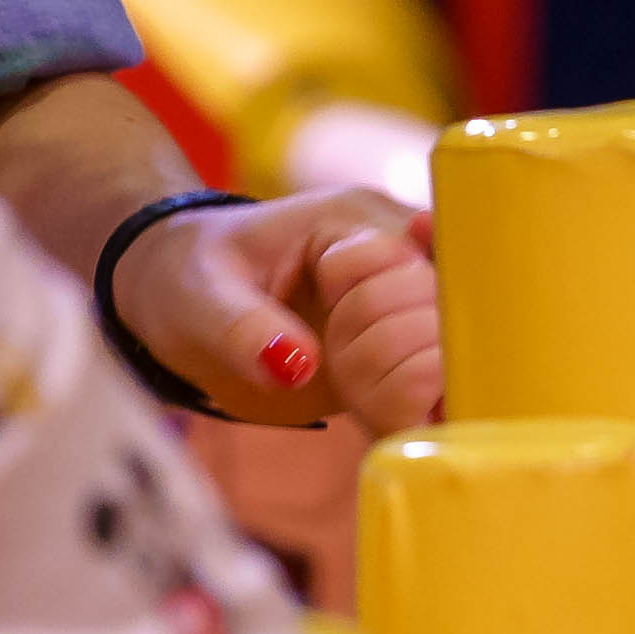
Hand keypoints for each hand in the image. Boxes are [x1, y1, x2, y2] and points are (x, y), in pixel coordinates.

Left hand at [114, 188, 444, 432]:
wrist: (179, 295)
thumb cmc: (187, 277)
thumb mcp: (198, 297)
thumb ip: (243, 328)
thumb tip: (298, 366)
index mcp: (357, 220)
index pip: (416, 264)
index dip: (382, 314)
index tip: (329, 341)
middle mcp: (398, 258)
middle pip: (448, 308)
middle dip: (395, 352)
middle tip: (335, 364)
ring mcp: (405, 307)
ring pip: (455, 349)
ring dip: (409, 382)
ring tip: (351, 387)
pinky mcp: (399, 352)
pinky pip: (438, 383)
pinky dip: (414, 405)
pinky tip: (379, 413)